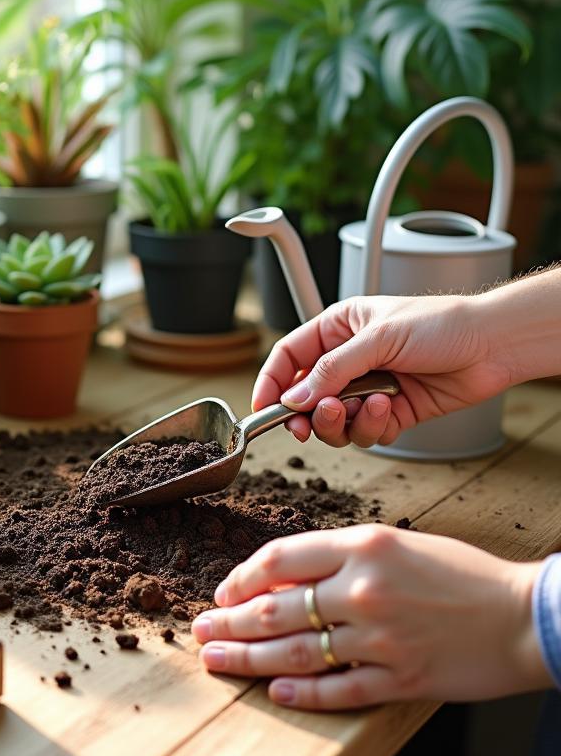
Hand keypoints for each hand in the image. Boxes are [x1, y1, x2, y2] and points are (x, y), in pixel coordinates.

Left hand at [191, 524, 548, 709]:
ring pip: (295, 650)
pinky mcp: (399, 678)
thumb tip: (282, 577)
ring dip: (249, 658)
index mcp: (361, 547)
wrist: (523, 616)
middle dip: (230, 621)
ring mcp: (379, 639)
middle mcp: (363, 591)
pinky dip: (302, 691)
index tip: (223, 590)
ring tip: (217, 659)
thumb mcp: (394, 542)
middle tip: (201, 629)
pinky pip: (337, 688)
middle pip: (276, 608)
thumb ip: (339, 557)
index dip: (242, 576)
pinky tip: (274, 690)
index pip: (280, 559)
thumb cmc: (460, 573)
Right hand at [253, 294, 513, 447]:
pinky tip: (391, 407)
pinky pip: (366, 431)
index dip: (272, 381)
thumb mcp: (377, 339)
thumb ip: (331, 371)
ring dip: (343, 421)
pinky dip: (373, 426)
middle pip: (306, 395)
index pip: (289, 356)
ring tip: (365, 407)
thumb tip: (294, 398)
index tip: (262, 408)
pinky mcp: (392, 410)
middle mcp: (349, 359)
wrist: (493, 345)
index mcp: (337, 328)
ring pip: (334, 419)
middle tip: (306, 425)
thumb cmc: (441, 324)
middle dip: (306, 413)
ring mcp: (369, 386)